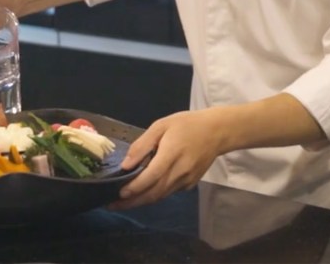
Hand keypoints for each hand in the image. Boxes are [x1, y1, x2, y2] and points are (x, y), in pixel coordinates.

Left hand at [109, 109, 228, 209]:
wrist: (217, 132)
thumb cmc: (187, 124)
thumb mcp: (162, 125)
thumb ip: (143, 144)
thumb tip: (126, 165)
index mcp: (172, 154)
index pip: (151, 176)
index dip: (135, 187)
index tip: (118, 193)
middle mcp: (180, 171)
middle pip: (154, 193)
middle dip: (132, 201)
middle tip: (113, 205)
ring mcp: (186, 180)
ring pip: (161, 196)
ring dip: (141, 201)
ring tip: (123, 203)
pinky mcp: (190, 184)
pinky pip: (169, 193)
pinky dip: (154, 195)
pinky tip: (143, 193)